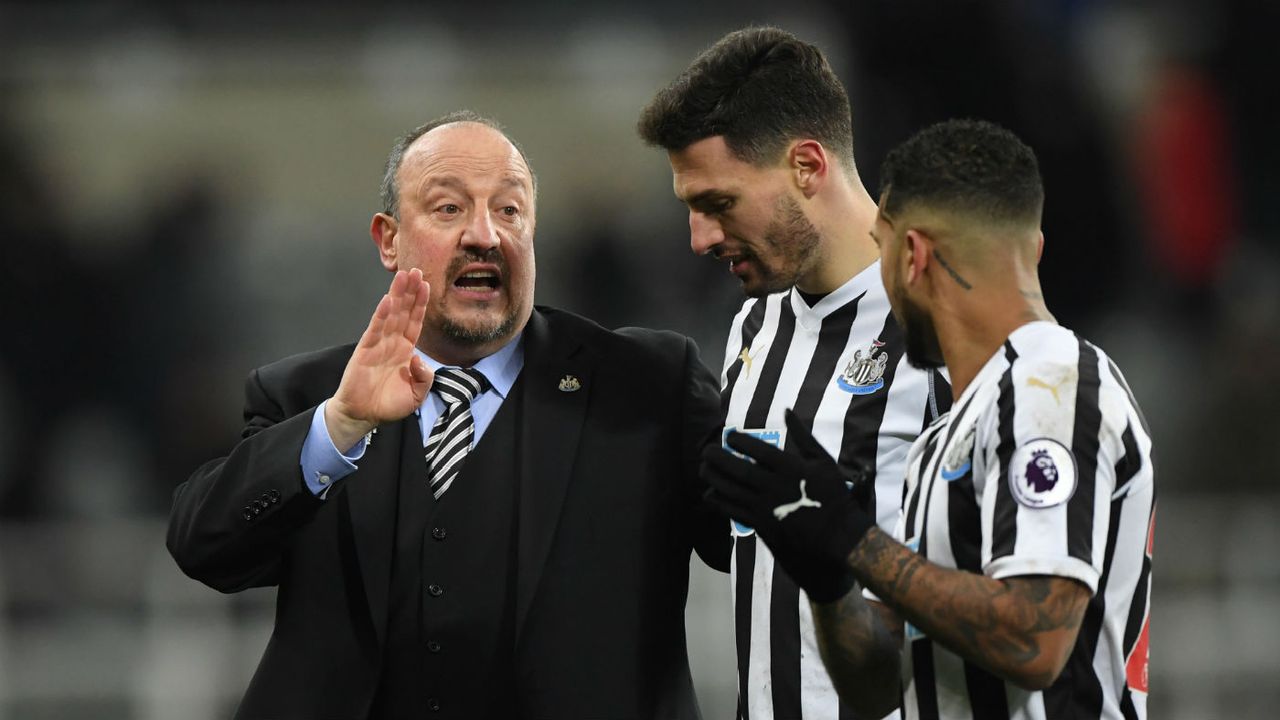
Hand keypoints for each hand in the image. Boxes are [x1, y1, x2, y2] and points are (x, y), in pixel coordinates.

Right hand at [326, 269, 432, 449]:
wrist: (363, 415)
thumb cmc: (388, 405)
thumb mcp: (416, 395)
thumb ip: (424, 378)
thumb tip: (420, 360)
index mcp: (405, 350)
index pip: (415, 321)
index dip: (420, 303)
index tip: (426, 284)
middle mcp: (392, 342)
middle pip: (403, 311)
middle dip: (410, 291)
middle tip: (415, 270)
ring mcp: (378, 344)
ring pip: (390, 314)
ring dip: (397, 295)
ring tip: (403, 275)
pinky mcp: (365, 350)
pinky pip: (375, 328)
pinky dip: (382, 314)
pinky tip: (388, 300)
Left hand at [701, 410, 874, 601]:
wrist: (838, 536)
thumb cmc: (833, 495)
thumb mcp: (823, 461)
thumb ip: (803, 436)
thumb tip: (787, 411)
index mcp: (790, 468)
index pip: (758, 450)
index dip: (739, 441)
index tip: (730, 436)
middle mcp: (774, 487)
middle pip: (738, 469)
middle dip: (718, 458)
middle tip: (706, 450)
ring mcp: (766, 507)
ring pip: (732, 490)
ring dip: (714, 478)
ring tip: (703, 469)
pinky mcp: (762, 525)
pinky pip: (734, 512)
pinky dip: (719, 502)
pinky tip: (710, 495)